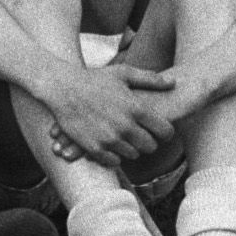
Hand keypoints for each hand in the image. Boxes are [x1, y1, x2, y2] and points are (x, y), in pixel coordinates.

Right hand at [41, 62, 178, 165]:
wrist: (61, 87)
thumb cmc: (93, 78)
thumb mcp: (122, 73)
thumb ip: (150, 79)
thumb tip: (174, 83)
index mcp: (137, 109)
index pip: (166, 132)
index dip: (165, 132)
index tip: (158, 130)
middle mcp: (126, 126)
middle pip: (151, 147)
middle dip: (147, 142)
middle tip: (138, 135)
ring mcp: (110, 138)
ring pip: (133, 155)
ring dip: (129, 148)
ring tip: (121, 137)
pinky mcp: (94, 147)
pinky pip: (114, 162)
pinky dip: (113, 155)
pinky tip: (108, 143)